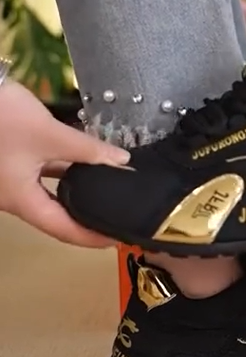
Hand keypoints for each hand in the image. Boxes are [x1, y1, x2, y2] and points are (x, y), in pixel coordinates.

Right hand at [0, 80, 129, 246]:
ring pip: (49, 195)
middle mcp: (14, 197)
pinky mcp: (11, 164)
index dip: (90, 237)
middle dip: (86, 218)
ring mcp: (11, 181)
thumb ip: (88, 149)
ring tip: (108, 193)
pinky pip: (42, 176)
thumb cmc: (4, 117)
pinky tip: (86, 166)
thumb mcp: (51, 134)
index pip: (62, 230)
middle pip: (56, 216)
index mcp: (20, 200)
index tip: (117, 239)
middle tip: (116, 217)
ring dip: (77, 194)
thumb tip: (122, 161)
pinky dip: (64, 174)